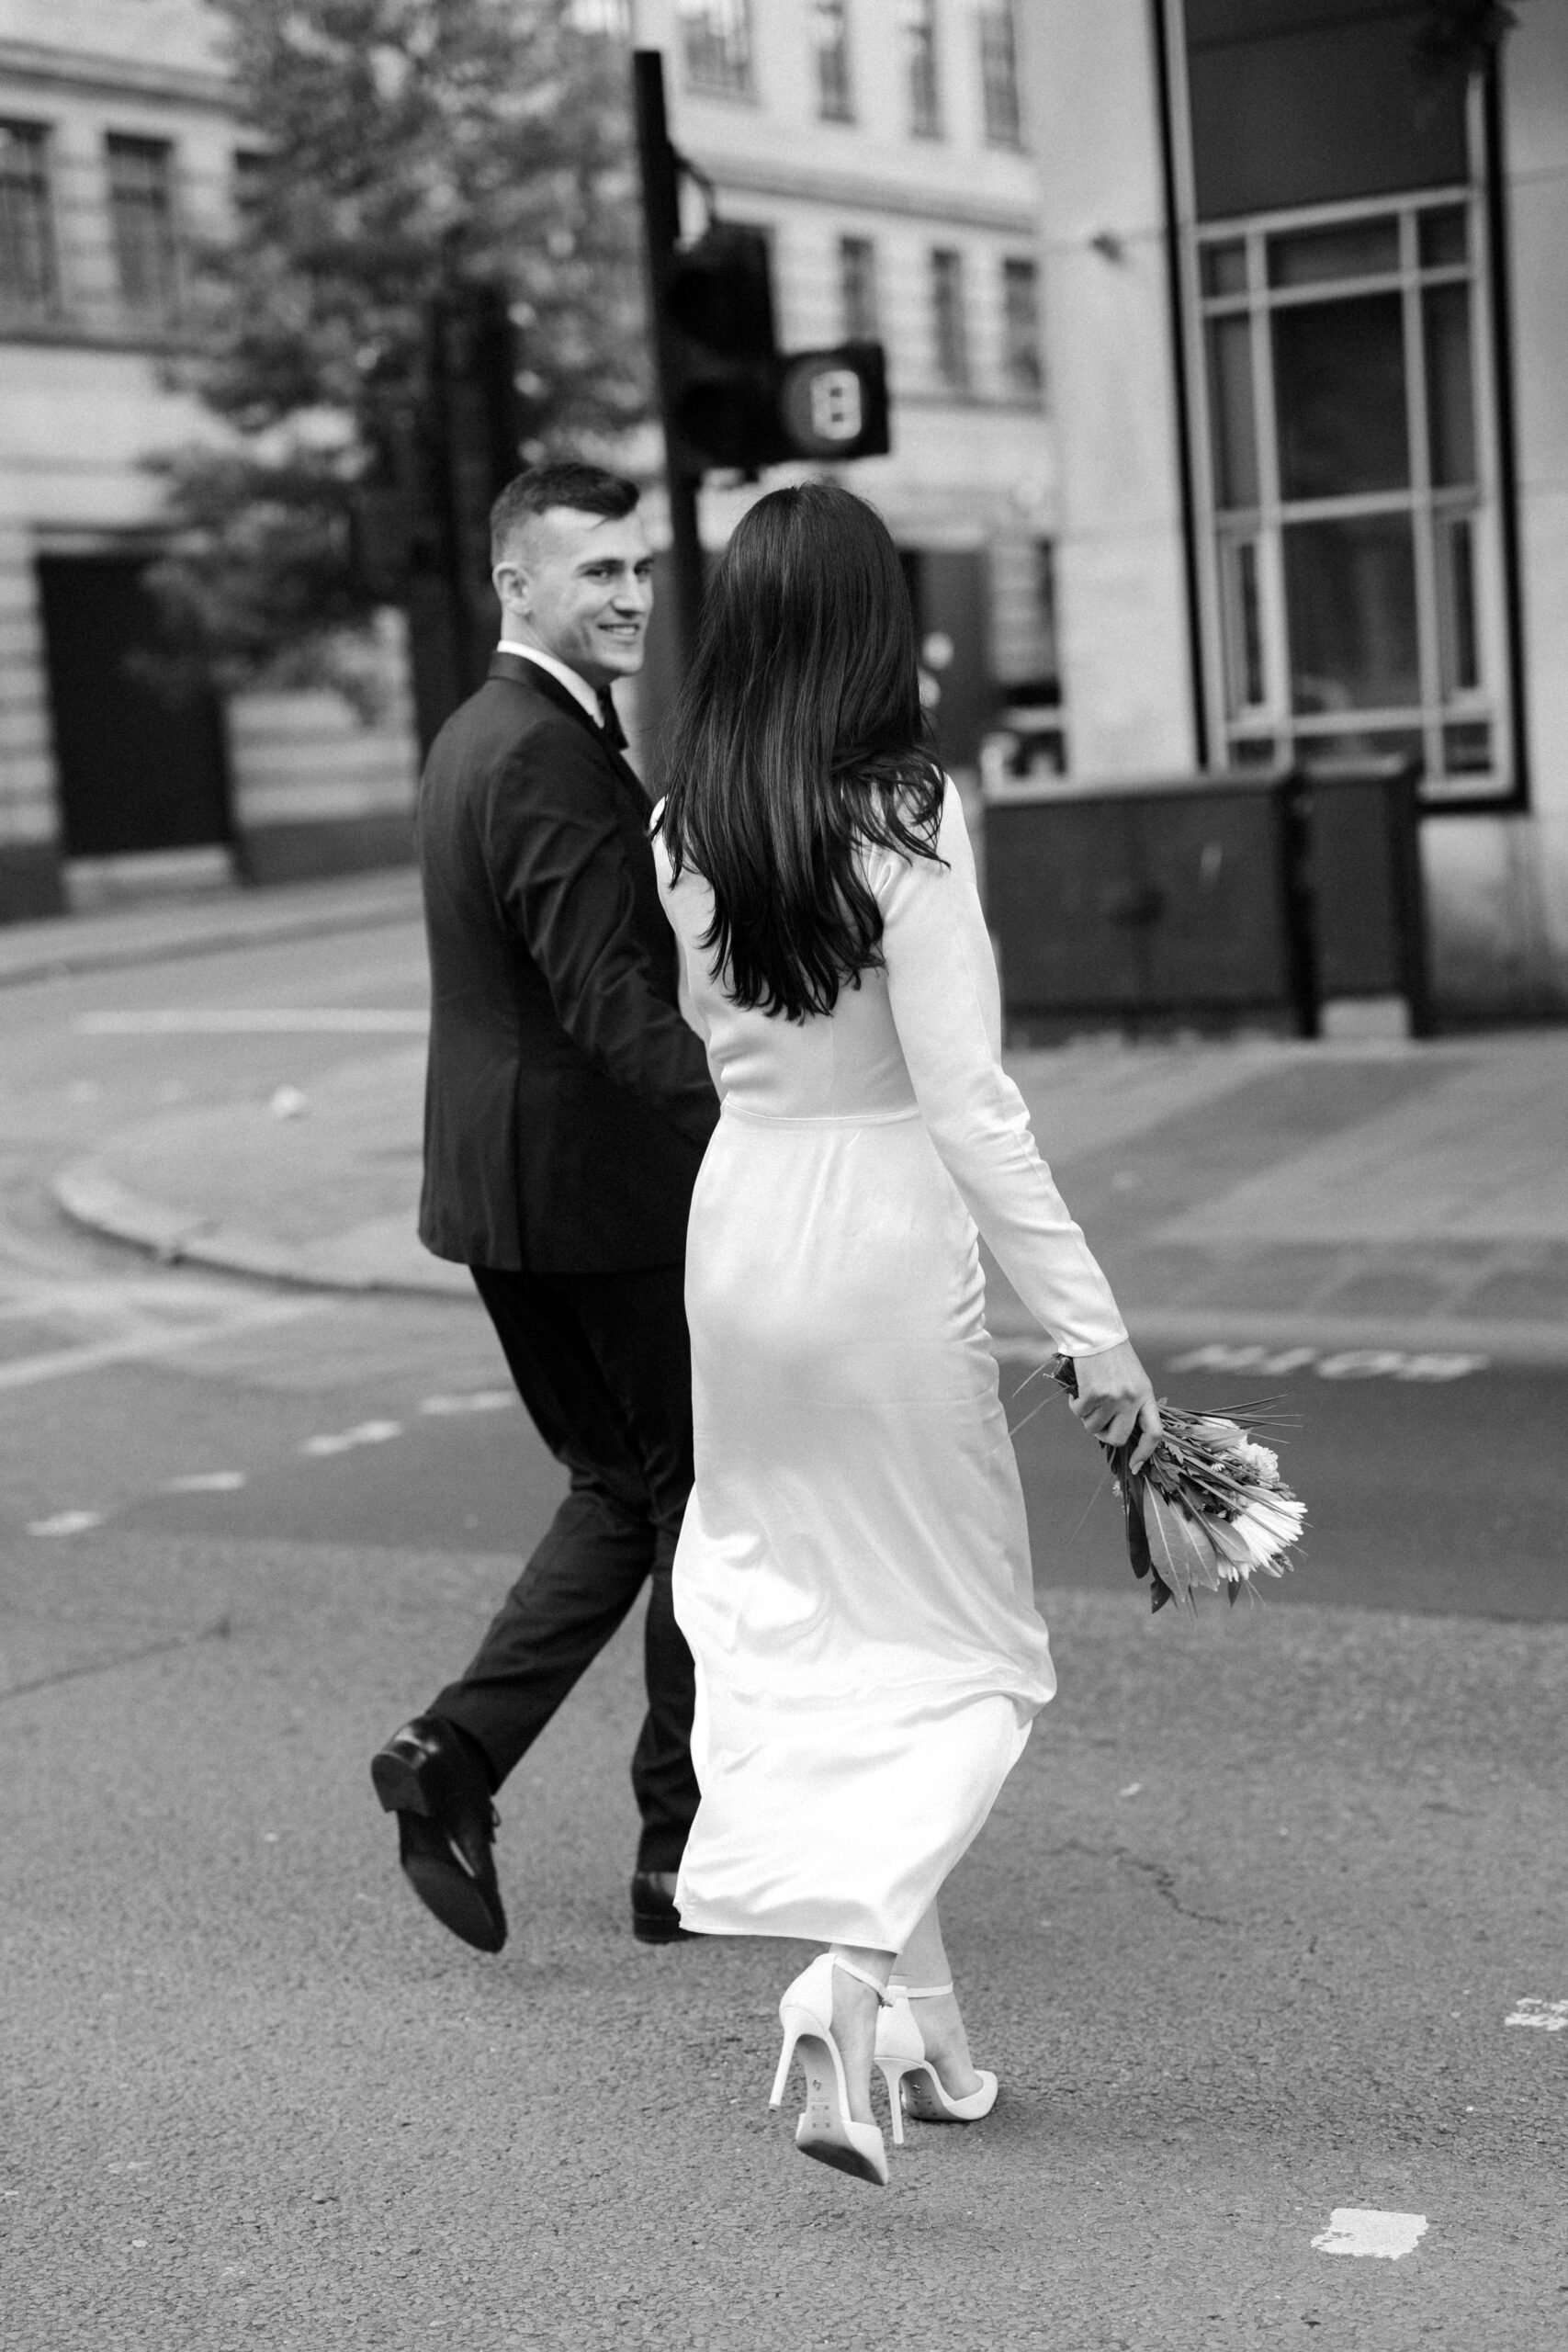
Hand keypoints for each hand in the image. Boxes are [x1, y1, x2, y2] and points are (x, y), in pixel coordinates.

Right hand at [1068, 1339, 1161, 1473]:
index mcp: (1146, 1395)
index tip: (1135, 1465)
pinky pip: (1079, 1413)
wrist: (1096, 1334)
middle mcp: (1132, 1399)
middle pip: (1119, 1438)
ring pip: (1094, 1427)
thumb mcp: (1134, 1379)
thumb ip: (1133, 1404)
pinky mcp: (1092, 1394)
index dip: (1144, 1453)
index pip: (1154, 1433)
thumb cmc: (1114, 1356)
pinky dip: (1075, 1404)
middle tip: (1098, 1424)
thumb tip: (1121, 1433)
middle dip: (1105, 1436)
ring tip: (1088, 1397)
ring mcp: (1112, 1398)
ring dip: (1087, 1417)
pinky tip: (1079, 1389)